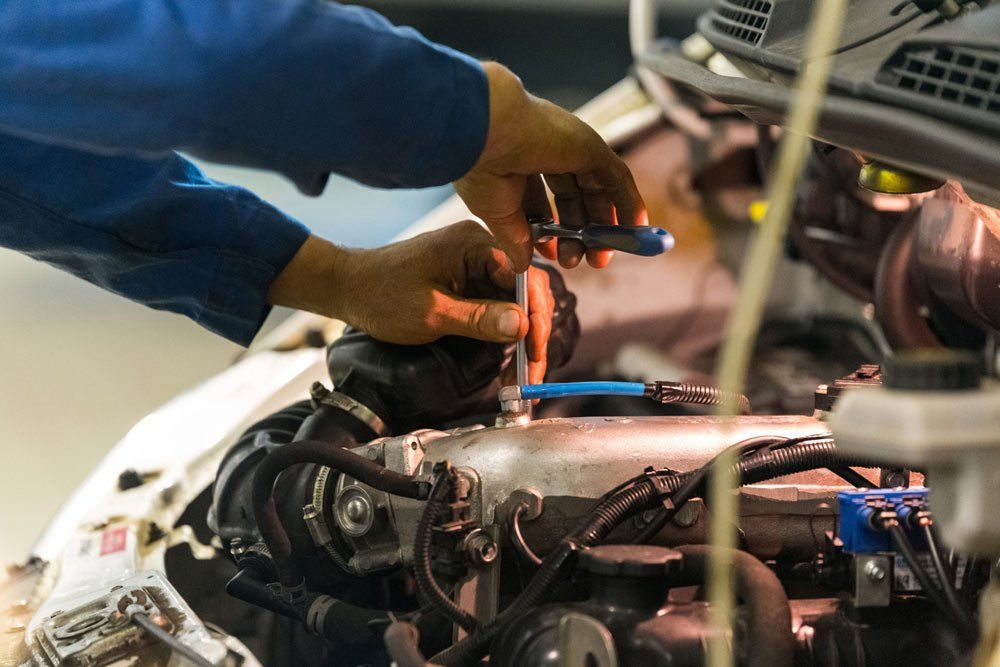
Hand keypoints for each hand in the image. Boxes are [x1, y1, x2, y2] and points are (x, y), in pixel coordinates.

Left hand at [267, 222, 554, 382]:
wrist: (348, 287)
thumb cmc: (381, 294)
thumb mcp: (432, 313)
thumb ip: (479, 318)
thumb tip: (524, 325)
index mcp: (474, 244)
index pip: (525, 276)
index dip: (537, 316)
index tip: (536, 353)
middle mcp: (481, 249)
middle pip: (526, 290)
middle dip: (534, 334)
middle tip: (533, 374)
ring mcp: (475, 265)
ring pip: (514, 302)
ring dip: (522, 339)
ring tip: (524, 377)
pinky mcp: (468, 282)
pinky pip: (497, 305)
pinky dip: (504, 333)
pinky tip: (509, 361)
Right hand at [454, 62, 646, 272]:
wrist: (486, 132)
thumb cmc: (480, 166)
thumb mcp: (496, 213)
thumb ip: (515, 238)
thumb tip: (521, 264)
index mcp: (517, 164)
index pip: (543, 201)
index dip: (551, 231)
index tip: (553, 255)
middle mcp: (545, 153)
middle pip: (573, 198)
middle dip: (579, 233)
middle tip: (583, 262)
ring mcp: (570, 148)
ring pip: (596, 190)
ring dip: (604, 225)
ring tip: (602, 258)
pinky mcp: (590, 146)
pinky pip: (617, 177)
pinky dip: (628, 202)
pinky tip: (635, 227)